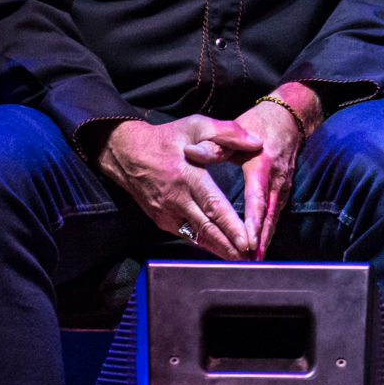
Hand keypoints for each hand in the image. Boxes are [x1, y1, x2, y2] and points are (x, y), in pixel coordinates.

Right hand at [98, 115, 260, 259]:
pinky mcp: (162, 220)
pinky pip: (187, 234)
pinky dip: (204, 244)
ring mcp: (167, 213)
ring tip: (240, 259)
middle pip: (207, 228)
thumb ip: (228, 132)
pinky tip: (220, 250)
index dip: (231, 226)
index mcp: (187, 177)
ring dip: (218, 249)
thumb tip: (256, 142)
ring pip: (197, 236)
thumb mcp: (196, 125)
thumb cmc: (166, 139)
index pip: (213, 206)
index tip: (247, 240)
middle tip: (250, 258)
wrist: (127, 154)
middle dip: (229, 246)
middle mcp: (176, 199)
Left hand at [232, 83, 322, 259]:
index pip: (257, 199)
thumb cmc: (259, 122)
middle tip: (251, 261)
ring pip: (275, 216)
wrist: (290, 115)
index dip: (253, 222)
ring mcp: (283, 185)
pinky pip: (276, 212)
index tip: (247, 241)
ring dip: (265, 237)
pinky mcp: (284, 188)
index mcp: (262, 166)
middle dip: (261, 239)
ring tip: (255, 259)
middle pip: (270, 215)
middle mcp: (276, 179)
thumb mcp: (236, 128)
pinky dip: (268, 229)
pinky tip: (260, 243)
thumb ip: (215, 145)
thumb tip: (192, 153)